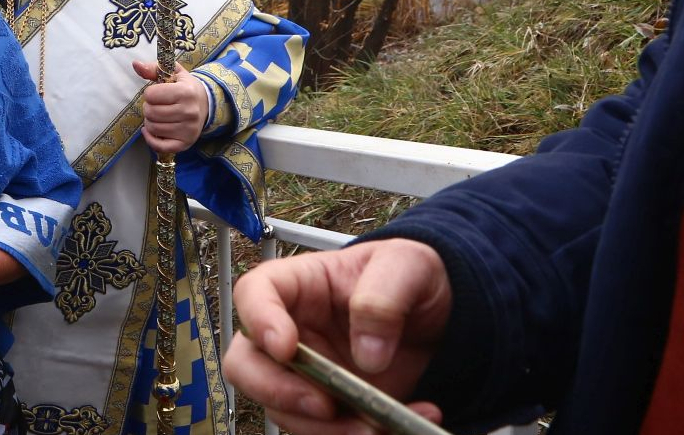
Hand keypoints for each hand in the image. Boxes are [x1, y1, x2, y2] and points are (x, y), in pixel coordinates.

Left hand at [135, 60, 208, 153]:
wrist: (206, 104)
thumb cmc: (185, 87)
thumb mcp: (173, 73)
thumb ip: (153, 68)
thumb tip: (135, 64)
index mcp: (185, 92)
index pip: (151, 95)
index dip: (150, 93)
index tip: (158, 93)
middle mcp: (189, 112)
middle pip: (150, 112)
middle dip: (148, 108)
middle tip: (157, 106)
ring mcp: (188, 130)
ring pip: (152, 128)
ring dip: (150, 122)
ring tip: (158, 116)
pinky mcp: (186, 143)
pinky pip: (159, 146)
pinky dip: (150, 139)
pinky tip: (151, 131)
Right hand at [226, 240, 450, 434]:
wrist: (437, 317)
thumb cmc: (409, 276)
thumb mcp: (409, 265)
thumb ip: (384, 297)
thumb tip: (367, 353)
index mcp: (297, 285)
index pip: (252, 295)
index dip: (258, 322)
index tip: (285, 348)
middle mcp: (290, 332)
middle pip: (246, 365)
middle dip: (277, 391)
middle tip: (323, 405)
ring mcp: (306, 374)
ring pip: (284, 410)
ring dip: (327, 428)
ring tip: (381, 425)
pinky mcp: (330, 407)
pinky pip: (325, 431)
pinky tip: (405, 422)